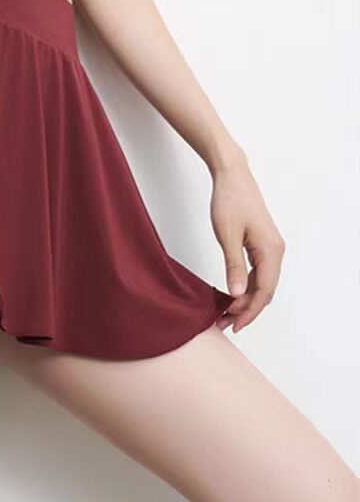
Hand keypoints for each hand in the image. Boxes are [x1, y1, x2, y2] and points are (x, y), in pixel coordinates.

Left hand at [209, 152, 285, 332]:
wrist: (231, 176)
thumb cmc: (229, 201)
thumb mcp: (227, 236)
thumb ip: (233, 266)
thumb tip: (238, 293)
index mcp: (270, 251)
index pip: (264, 291)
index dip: (249, 311)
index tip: (234, 324)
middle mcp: (275, 250)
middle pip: (265, 290)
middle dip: (247, 309)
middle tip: (225, 322)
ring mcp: (269, 247)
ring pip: (262, 282)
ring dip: (246, 298)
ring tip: (226, 311)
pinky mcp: (261, 242)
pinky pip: (258, 271)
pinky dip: (246, 284)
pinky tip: (232, 291)